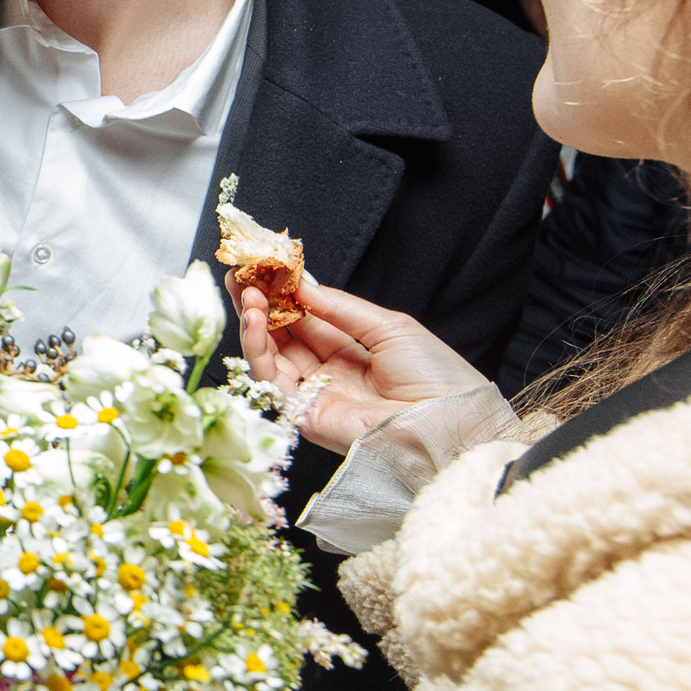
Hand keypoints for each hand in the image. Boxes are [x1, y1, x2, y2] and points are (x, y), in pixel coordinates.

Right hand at [228, 273, 488, 455]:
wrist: (451, 423)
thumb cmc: (436, 378)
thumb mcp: (390, 328)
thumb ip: (341, 308)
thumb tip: (302, 285)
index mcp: (349, 354)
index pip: (305, 321)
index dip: (282, 295)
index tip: (264, 267)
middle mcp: (326, 375)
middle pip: (280, 337)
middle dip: (258, 304)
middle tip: (239, 273)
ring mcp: (314, 396)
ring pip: (268, 357)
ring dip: (253, 322)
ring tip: (246, 291)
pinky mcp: (304, 417)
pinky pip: (270, 381)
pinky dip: (257, 348)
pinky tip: (256, 319)